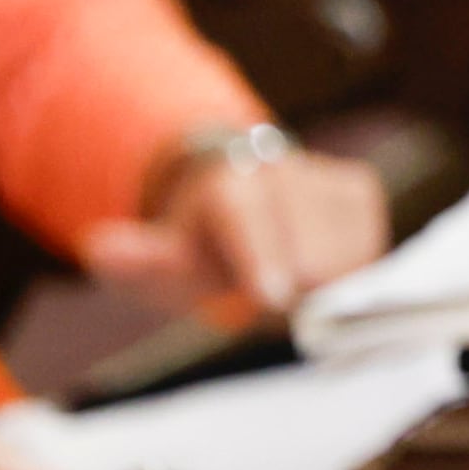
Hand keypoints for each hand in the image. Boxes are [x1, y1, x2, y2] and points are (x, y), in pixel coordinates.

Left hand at [79, 143, 388, 317]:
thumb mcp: (158, 259)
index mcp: (223, 182)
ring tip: (286, 286)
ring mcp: (323, 173)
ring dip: (321, 289)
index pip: (246, 219)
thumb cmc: (196, 243)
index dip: (261, 259)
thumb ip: (136, 260)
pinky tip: (319, 273)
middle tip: (260, 302)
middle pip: (309, 253)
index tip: (273, 298)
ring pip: (348, 257)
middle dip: (290, 294)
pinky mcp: (360, 189)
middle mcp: (278, 167)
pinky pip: (370, 253)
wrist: (237, 194)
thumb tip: (98, 246)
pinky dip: (346, 275)